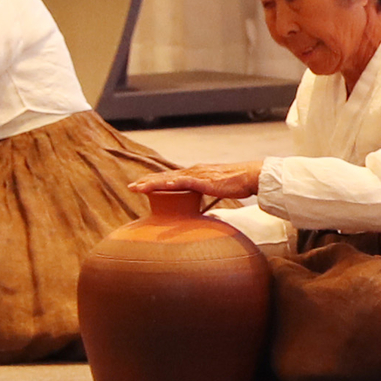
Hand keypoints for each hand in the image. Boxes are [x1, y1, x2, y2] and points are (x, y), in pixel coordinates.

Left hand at [143, 161, 261, 203]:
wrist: (250, 176)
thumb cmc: (235, 184)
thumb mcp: (214, 190)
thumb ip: (204, 195)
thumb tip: (196, 208)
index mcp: (194, 174)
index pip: (169, 178)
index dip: (153, 182)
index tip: (139, 187)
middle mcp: (193, 171)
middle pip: (165, 177)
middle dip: (147, 182)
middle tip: (131, 187)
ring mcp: (198, 175)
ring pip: (171, 179)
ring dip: (153, 183)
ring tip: (139, 188)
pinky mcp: (205, 181)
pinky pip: (186, 182)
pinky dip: (173, 184)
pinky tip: (163, 186)